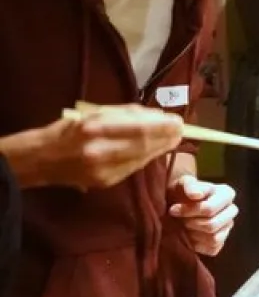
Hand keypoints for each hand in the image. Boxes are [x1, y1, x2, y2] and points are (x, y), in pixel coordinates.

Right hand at [15, 107, 182, 189]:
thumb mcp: (93, 114)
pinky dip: (146, 158)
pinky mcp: (105, 182)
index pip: (140, 129)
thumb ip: (125, 114)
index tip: (178, 121)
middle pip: (145, 145)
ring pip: (142, 158)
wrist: (40, 159)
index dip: (163, 127)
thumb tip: (157, 116)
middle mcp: (99, 151)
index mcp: (94, 128)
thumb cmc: (67, 130)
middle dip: (167, 137)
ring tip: (173, 139)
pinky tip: (155, 150)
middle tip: (181, 130)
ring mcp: (103, 170)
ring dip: (161, 148)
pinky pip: (133, 168)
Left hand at [169, 174, 237, 255]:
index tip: (173, 209)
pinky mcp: (221, 242)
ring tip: (183, 227)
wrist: (177, 203)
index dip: (189, 211)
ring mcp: (227, 227)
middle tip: (179, 220)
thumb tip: (196, 195)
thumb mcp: (182, 183)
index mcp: (227, 193)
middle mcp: (231, 210)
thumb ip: (189, 186)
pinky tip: (189, 237)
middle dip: (191, 224)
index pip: (209, 209)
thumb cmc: (181, 192)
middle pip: (212, 225)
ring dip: (194, 235)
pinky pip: (213, 249)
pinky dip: (198, 245)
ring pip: (214, 238)